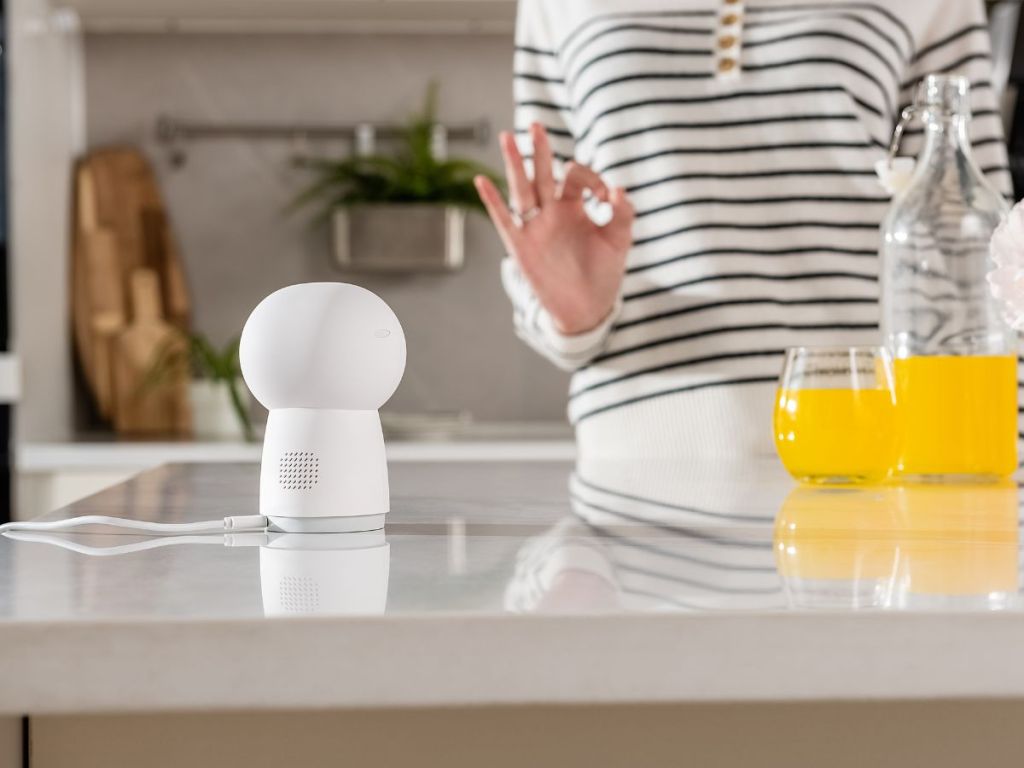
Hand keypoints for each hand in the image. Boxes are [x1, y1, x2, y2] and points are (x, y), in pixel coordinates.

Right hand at [474, 123, 633, 335]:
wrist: (588, 308)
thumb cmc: (604, 272)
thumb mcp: (620, 240)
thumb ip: (623, 213)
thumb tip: (616, 188)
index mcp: (574, 206)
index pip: (575, 176)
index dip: (590, 178)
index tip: (605, 196)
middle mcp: (552, 212)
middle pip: (543, 173)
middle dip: (541, 149)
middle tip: (536, 124)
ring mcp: (535, 227)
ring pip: (522, 188)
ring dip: (515, 164)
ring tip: (507, 137)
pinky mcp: (521, 246)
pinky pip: (504, 219)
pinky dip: (492, 201)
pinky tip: (482, 180)